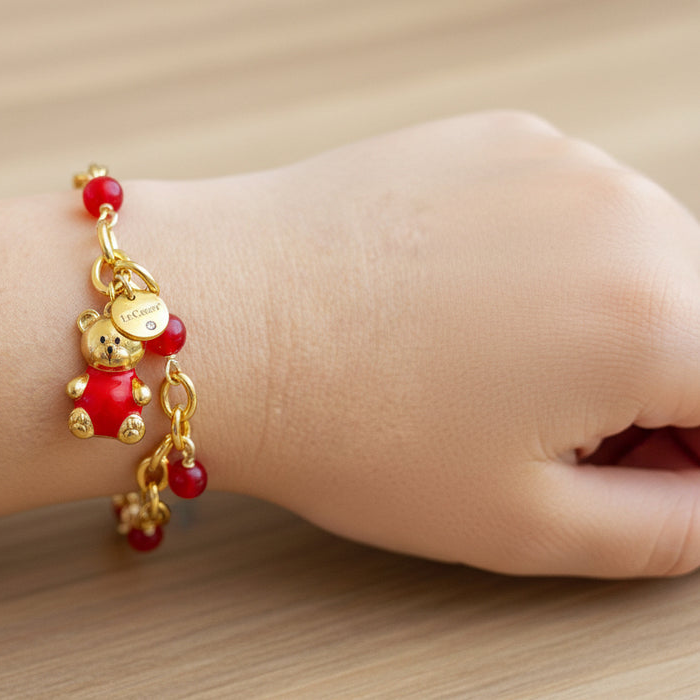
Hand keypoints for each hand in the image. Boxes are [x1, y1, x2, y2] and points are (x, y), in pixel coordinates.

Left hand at [209, 112, 699, 576]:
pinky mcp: (502, 139)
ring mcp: (562, 162)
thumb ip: (663, 529)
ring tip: (495, 369)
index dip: (693, 452)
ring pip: (646, 260)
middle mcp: (626, 217)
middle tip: (559, 436)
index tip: (638, 473)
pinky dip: (552, 261)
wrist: (226, 321)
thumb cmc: (344, 426)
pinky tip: (464, 303)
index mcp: (653, 324)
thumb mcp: (520, 524)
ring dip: (611, 321)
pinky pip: (574, 209)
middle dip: (663, 389)